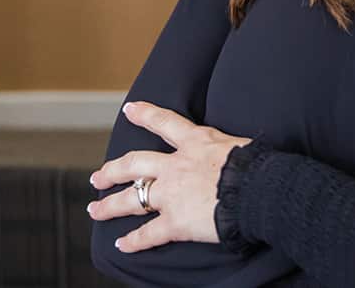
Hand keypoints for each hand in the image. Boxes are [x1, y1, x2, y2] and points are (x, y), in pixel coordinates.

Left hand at [88, 101, 251, 252]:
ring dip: (110, 206)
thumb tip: (236, 151)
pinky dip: (134, 241)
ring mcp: (171, 195)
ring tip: (95, 211)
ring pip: (131, 199)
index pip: (164, 122)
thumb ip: (226, 149)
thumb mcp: (239, 144)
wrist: (259, 190)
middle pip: (134, 164)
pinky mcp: (176, 222)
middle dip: (112, 171)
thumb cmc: (258, 166)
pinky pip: (149, 234)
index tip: (129, 110)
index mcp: (195, 143)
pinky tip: (121, 245)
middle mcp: (175, 166)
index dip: (145, 114)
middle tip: (97, 178)